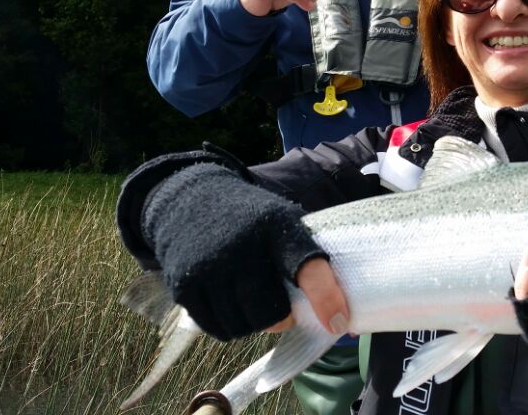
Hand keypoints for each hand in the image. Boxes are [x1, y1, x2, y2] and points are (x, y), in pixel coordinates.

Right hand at [142, 161, 336, 340]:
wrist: (189, 198)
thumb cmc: (249, 219)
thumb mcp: (280, 221)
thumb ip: (305, 259)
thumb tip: (341, 319)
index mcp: (276, 226)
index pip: (308, 267)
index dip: (326, 298)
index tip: (338, 323)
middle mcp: (242, 246)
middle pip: (272, 312)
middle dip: (283, 319)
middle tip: (285, 312)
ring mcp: (210, 266)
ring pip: (244, 326)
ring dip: (254, 324)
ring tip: (253, 301)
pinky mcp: (185, 285)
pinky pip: (218, 329)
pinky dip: (230, 326)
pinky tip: (230, 304)